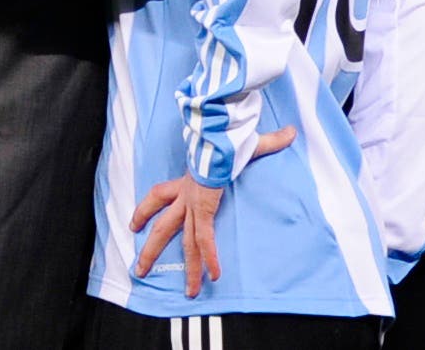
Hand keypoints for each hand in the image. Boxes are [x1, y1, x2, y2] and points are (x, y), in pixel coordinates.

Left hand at [130, 125, 295, 295]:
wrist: (217, 132)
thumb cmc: (226, 134)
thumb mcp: (243, 141)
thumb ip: (268, 140)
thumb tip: (290, 132)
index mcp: (186, 180)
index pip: (158, 196)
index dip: (145, 210)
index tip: (134, 223)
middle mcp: (185, 195)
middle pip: (162, 226)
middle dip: (151, 249)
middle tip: (140, 269)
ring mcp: (193, 203)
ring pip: (182, 240)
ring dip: (185, 266)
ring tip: (188, 293)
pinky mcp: (204, 208)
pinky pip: (204, 238)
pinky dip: (209, 258)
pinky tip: (214, 276)